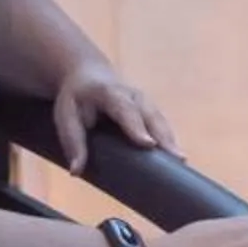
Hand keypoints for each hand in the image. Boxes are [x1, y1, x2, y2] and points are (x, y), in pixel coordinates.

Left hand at [50, 63, 174, 172]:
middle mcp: (133, 95)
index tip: (148, 144)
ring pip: (161, 120)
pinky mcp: (151, 110)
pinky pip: (162, 125)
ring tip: (181, 161)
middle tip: (176, 157)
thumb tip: (76, 172)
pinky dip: (170, 140)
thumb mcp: (66, 117)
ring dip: (171, 140)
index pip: (125, 109)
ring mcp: (145, 101)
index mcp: (109, 92)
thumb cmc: (76, 98)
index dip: (137, 127)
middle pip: (151, 115)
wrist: (88, 74)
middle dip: (164, 136)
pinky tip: (177, 159)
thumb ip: (73, 142)